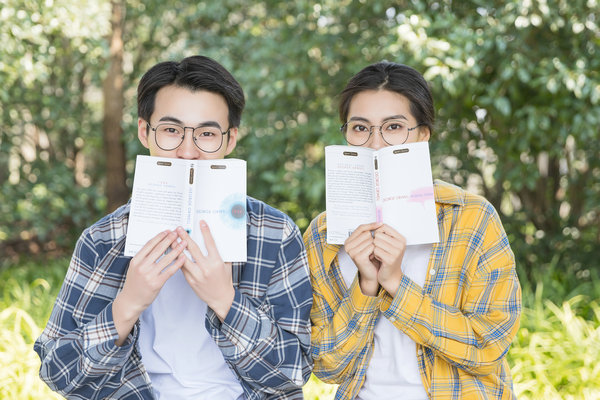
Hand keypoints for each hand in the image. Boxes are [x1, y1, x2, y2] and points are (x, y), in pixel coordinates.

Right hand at [113, 230, 186, 344]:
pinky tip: (183, 258)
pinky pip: (170, 271)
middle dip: (169, 239)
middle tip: (177, 233)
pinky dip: (177, 263)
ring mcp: (149, 275)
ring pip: (166, 259)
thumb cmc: (134, 284)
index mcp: (136, 260)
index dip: (159, 237)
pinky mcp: (157, 283)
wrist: (131, 301)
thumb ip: (144, 258)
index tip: (167, 231)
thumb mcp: (135, 268)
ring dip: (176, 249)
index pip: (149, 244)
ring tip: (184, 243)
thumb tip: (157, 245)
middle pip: (158, 249)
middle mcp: (142, 266)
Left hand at [176, 221, 234, 321]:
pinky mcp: (190, 281)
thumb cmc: (224, 280)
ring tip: (171, 239)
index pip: (210, 243)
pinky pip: (182, 268)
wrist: (221, 298)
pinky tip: (172, 253)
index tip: (201, 223)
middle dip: (185, 237)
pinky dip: (177, 259)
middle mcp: (206, 268)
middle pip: (193, 249)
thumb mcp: (226, 265)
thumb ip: (221, 253)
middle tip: (179, 229)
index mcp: (216, 262)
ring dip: (176, 248)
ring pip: (183, 258)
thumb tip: (215, 239)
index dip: (205, 232)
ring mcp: (197, 275)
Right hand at [344, 222, 382, 295]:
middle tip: (372, 249)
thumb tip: (379, 222)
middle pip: (366, 233)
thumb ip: (369, 232)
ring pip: (370, 240)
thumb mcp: (368, 243)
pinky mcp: (358, 257)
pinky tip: (373, 257)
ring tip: (372, 254)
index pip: (361, 227)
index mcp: (348, 241)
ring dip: (375, 246)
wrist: (372, 274)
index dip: (371, 225)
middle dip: (373, 239)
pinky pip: (372, 247)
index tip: (381, 223)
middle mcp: (348, 245)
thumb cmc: (371, 258)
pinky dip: (376, 251)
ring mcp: (352, 251)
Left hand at [372, 224, 406, 295]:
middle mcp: (401, 244)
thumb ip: (384, 234)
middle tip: (380, 250)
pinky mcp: (390, 259)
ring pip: (376, 242)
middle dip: (375, 242)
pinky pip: (375, 251)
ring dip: (374, 249)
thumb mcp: (389, 244)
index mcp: (401, 238)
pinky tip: (380, 259)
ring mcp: (396, 252)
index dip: (377, 233)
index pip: (384, 227)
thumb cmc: (388, 258)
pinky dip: (374, 255)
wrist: (391, 276)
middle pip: (378, 234)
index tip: (379, 241)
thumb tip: (375, 224)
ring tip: (380, 254)